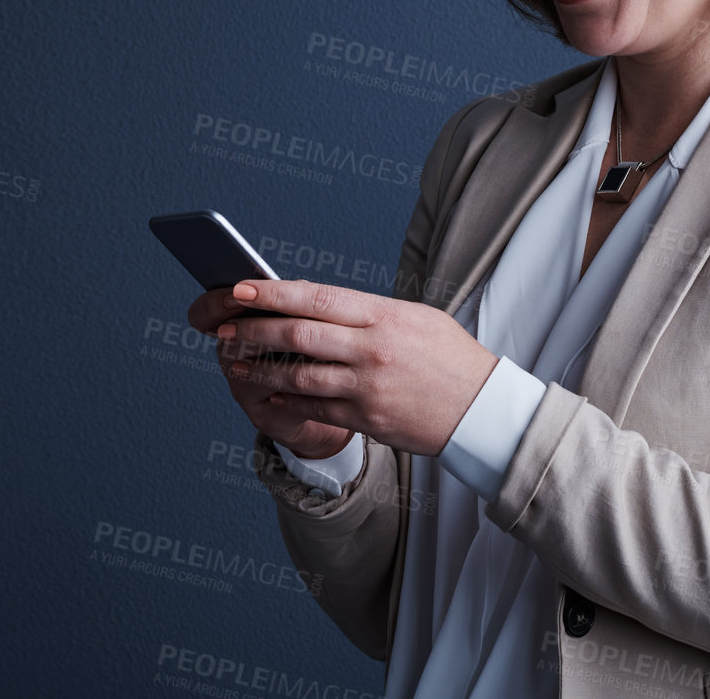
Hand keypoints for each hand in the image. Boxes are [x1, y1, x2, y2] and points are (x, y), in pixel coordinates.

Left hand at [211, 278, 500, 457]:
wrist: (483, 409)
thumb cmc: (450, 358)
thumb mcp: (416, 318)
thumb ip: (368, 312)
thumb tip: (318, 304)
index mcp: (383, 316)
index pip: (316, 297)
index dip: (272, 293)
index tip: (240, 289)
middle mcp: (372, 349)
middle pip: (298, 336)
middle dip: (254, 332)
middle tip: (225, 329)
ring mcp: (368, 387)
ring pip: (299, 376)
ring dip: (261, 369)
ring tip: (235, 362)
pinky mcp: (368, 420)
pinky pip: (316, 410)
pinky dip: (287, 400)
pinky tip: (269, 392)